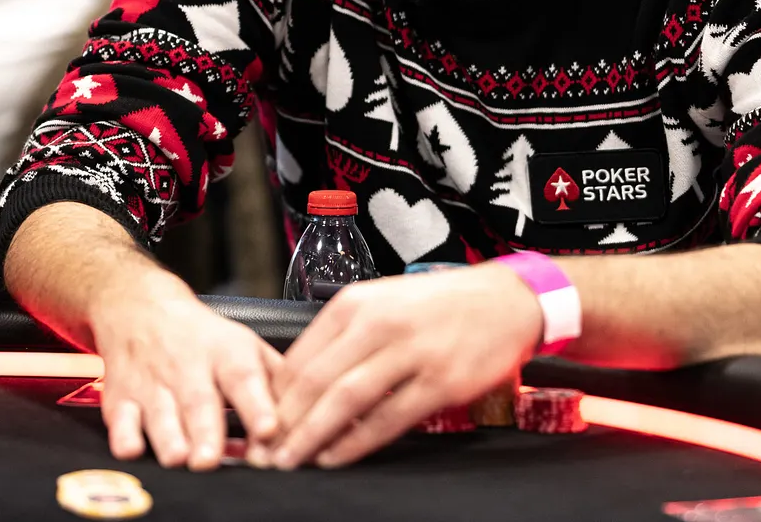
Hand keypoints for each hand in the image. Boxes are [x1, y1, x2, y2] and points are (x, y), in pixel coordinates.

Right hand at [91, 275, 281, 470]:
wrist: (138, 305)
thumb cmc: (200, 335)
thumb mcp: (244, 344)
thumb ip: (277, 380)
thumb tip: (310, 413)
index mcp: (227, 353)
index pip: (245, 377)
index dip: (258, 405)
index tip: (269, 429)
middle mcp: (189, 368)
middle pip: (199, 401)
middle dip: (206, 431)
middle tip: (213, 459)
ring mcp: (153, 384)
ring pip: (161, 414)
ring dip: (170, 438)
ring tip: (181, 458)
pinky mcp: (122, 399)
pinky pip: (120, 420)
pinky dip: (124, 436)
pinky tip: (133, 448)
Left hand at [266, 263, 542, 469]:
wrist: (504, 300)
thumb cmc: (437, 305)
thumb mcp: (382, 302)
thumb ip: (342, 337)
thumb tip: (299, 383)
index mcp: (356, 303)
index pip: (300, 356)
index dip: (272, 396)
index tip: (255, 425)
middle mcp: (378, 323)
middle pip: (316, 380)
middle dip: (283, 423)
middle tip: (261, 454)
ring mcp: (410, 352)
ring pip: (346, 400)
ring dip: (312, 436)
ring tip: (290, 461)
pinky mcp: (439, 380)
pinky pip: (388, 418)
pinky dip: (357, 442)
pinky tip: (336, 457)